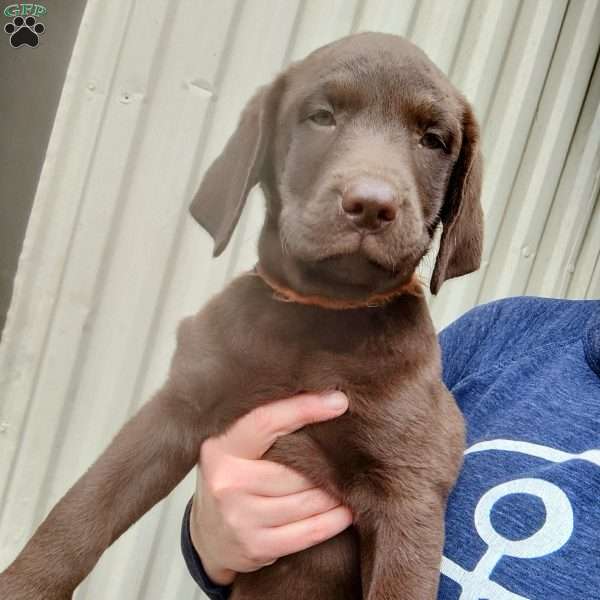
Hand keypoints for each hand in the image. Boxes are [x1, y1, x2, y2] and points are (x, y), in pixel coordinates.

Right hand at [189, 391, 352, 585]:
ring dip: (334, 493)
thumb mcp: (234, 448)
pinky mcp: (256, 546)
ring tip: (352, 482)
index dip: (304, 409)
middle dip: (327, 464)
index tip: (338, 401)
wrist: (207, 535)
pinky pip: (307, 532)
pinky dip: (333, 521)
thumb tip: (321, 401)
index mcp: (221, 449)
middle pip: (293, 470)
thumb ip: (266, 429)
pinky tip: (346, 512)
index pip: (266, 422)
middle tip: (352, 453)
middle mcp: (227, 483)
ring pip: (305, 501)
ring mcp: (240, 518)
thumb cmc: (231, 480)